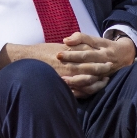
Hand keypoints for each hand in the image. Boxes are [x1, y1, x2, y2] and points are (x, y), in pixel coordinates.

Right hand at [0, 33, 133, 98]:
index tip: (108, 61)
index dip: (100, 60)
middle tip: (111, 70)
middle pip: (90, 68)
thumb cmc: (43, 51)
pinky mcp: (60, 83)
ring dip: (96, 82)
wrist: (26, 59)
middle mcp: (69, 64)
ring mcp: (65, 75)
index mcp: (70, 53)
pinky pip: (76, 90)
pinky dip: (85, 91)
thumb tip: (86, 47)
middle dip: (102, 70)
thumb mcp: (59, 46)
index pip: (89, 57)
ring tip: (104, 82)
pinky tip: (90, 91)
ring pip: (86, 81)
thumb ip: (73, 47)